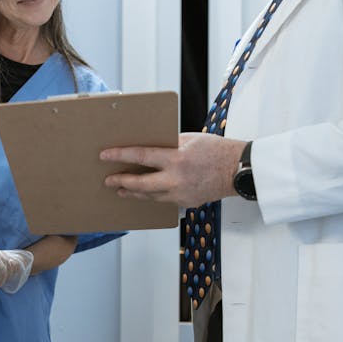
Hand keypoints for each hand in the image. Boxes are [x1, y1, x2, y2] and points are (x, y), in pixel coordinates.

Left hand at [101, 134, 247, 207]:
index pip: (141, 156)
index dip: (120, 155)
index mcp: (176, 158)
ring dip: (133, 192)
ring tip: (121, 189)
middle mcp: (176, 178)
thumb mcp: (190, 139)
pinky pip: (163, 200)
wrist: (237, 170)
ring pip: (149, 196)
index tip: (105, 155)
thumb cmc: (216, 150)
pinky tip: (144, 193)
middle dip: (121, 181)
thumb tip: (148, 147)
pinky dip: (151, 196)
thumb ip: (168, 144)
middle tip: (108, 180)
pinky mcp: (185, 203)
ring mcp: (180, 194)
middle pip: (140, 183)